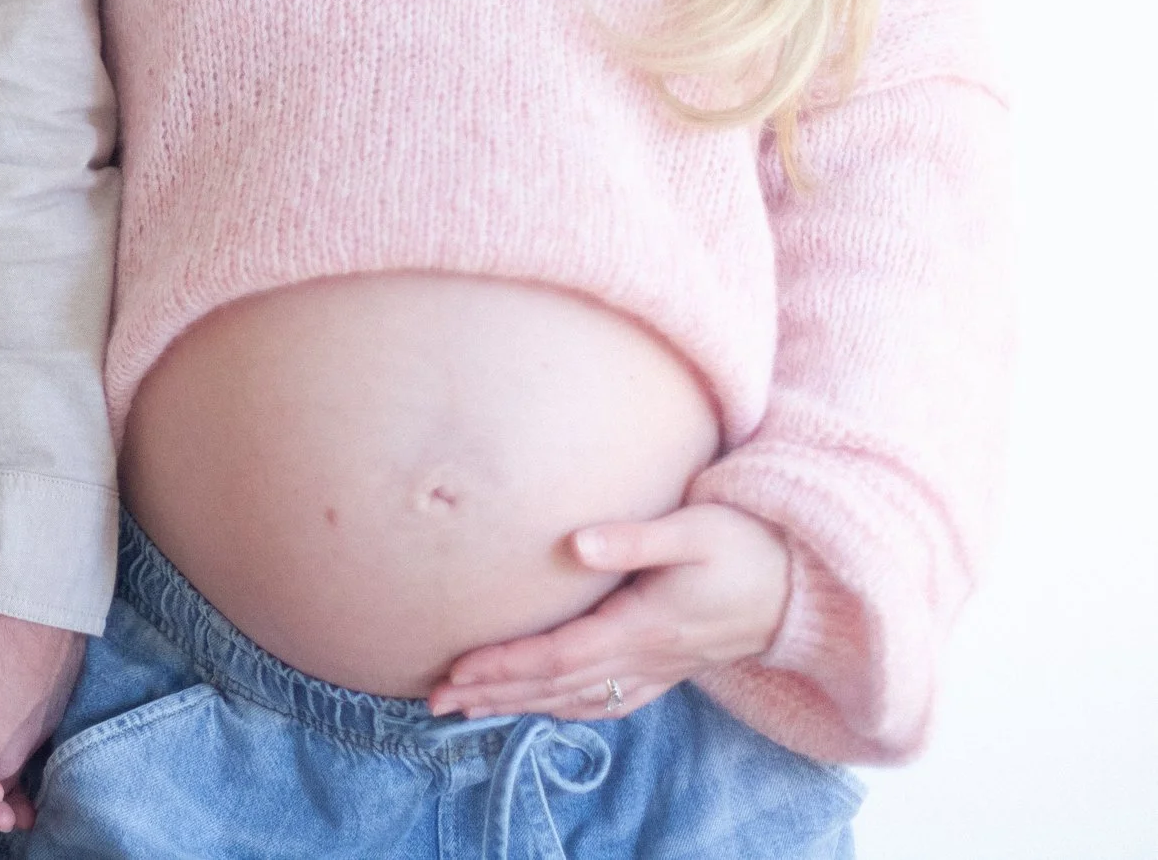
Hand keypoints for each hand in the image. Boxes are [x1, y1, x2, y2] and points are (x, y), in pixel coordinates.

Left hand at [429, 504, 789, 721]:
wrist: (804, 586)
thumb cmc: (747, 546)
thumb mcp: (695, 530)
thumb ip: (634, 538)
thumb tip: (576, 542)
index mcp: (644, 627)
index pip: (559, 656)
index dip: (506, 666)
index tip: (458, 670)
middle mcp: (645, 658)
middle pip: (555, 686)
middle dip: (494, 694)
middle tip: (435, 702)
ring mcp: (656, 669)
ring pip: (575, 699)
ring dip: (519, 705)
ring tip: (467, 709)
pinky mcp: (666, 668)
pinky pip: (604, 701)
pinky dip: (563, 708)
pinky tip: (540, 708)